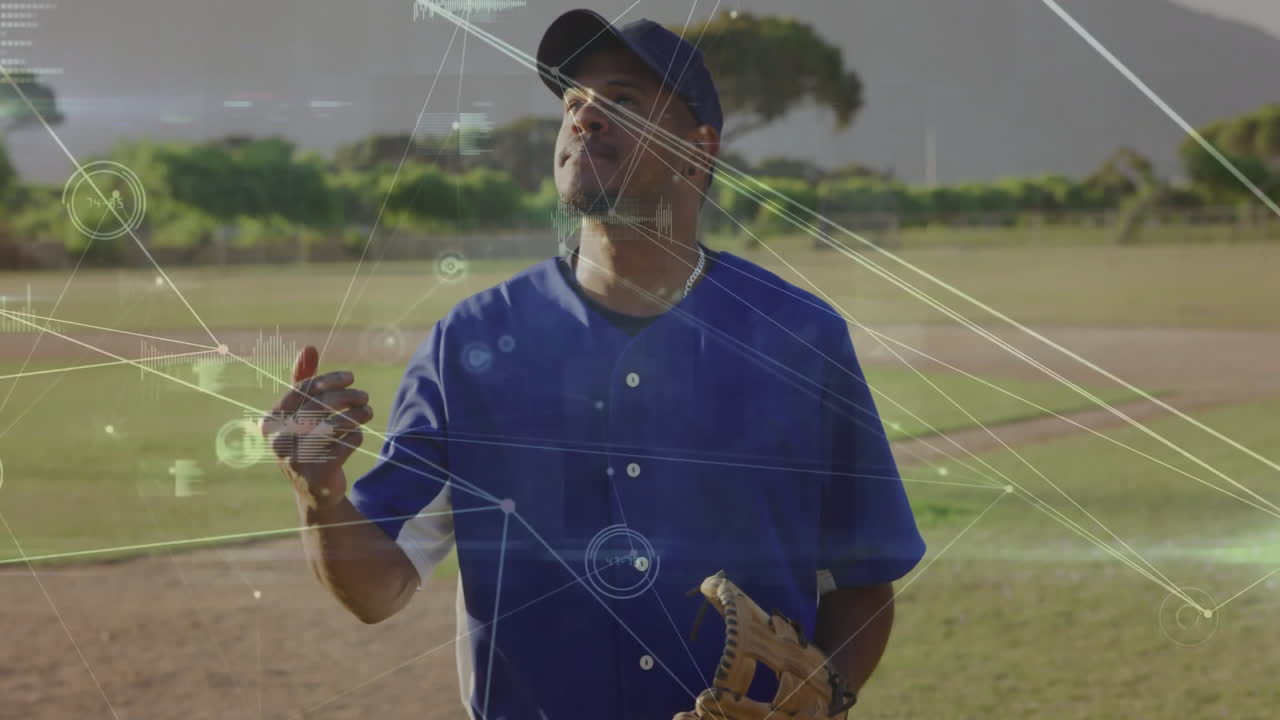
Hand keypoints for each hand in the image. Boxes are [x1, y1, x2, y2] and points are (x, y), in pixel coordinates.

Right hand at [261, 345, 373, 508]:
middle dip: (349, 396)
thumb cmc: (308, 441)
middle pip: (322, 405)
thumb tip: (309, 347)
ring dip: (358, 415)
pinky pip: (346, 443)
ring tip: (367, 412)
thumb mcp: (302, 412)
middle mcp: (278, 440)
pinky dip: (356, 436)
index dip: (331, 379)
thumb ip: (304, 379)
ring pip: (337, 423)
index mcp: (270, 421)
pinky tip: (356, 437)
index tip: (351, 377)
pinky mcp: (317, 473)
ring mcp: (295, 459)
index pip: (305, 389)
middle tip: (365, 397)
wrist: (315, 491)